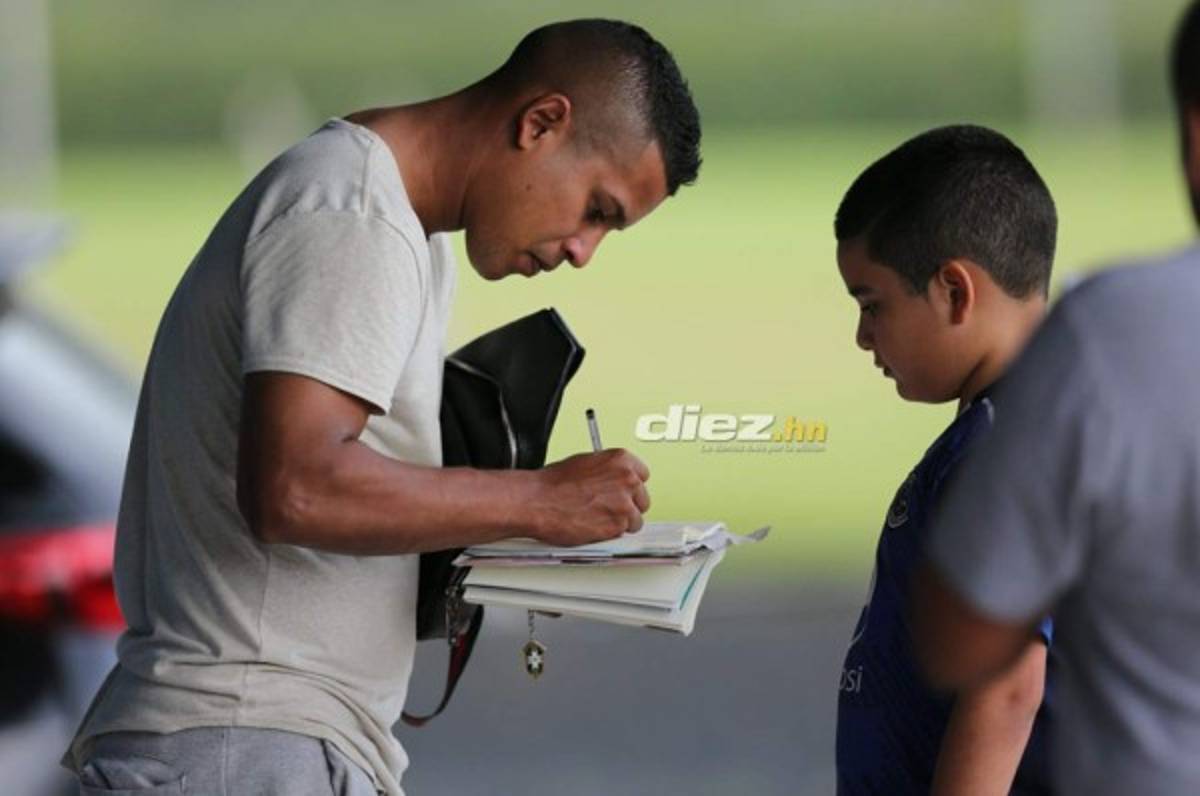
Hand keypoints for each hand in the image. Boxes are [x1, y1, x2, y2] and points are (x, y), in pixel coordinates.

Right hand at [531, 449, 650, 545]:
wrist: (537, 501)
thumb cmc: (553, 484)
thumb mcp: (586, 463)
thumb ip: (608, 471)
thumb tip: (614, 480)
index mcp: (621, 460)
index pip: (642, 475)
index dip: (630, 487)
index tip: (623, 492)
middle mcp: (627, 480)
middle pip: (642, 499)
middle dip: (628, 506)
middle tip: (607, 508)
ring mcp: (624, 504)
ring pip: (635, 520)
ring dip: (620, 522)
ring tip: (597, 518)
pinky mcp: (616, 526)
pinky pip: (621, 534)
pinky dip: (609, 534)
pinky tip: (593, 526)